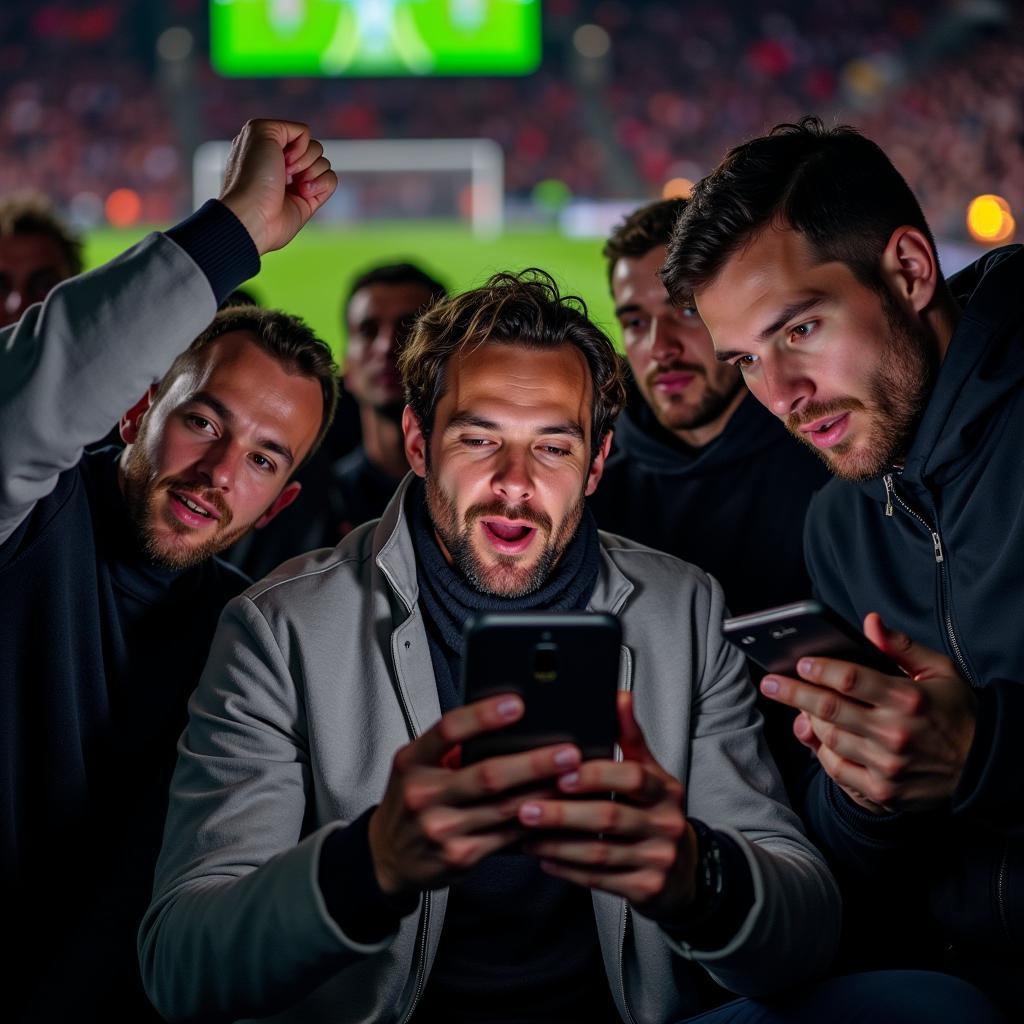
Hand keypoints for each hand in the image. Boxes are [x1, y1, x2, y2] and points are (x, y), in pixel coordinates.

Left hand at [218, 119, 336, 254]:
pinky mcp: (310, 200)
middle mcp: (285, 163)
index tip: (279, 155)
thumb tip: (306, 144)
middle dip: (304, 157)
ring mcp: (298, 182)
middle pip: (315, 148)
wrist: (254, 213)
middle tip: (286, 172)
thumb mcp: (260, 131)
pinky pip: (331, 181)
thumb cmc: (253, 174)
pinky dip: (321, 184)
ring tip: (295, 186)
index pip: (302, 134)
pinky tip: (304, 193)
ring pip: (324, 163)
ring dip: (311, 171)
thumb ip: (287, 126)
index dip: (296, 143)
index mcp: (271, 146)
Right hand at [367, 694, 580, 898]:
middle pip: (487, 775)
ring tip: (573, 779)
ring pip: (505, 808)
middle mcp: (423, 795)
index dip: (484, 716)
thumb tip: (508, 726)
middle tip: (567, 752)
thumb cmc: (411, 801)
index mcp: (412, 761)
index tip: (517, 704)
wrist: (388, 856)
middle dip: (533, 762)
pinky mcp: (461, 855)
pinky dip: (536, 822)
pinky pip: (508, 836)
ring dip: (545, 793)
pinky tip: (556, 810)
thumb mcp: (416, 764)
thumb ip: (452, 747)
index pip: (448, 730)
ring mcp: (442, 829)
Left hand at [518, 692, 698, 922]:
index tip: (560, 774)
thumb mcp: (650, 773)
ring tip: (524, 832)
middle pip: (609, 816)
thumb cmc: (655, 812)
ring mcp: (657, 859)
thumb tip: (618, 695)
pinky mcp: (645, 889)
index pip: (631, 776)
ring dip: (556, 843)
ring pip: (599, 851)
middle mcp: (666, 824)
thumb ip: (629, 737)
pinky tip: (543, 857)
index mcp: (665, 789)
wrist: (685, 870)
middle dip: (562, 812)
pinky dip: (567, 868)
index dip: (594, 775)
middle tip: (525, 807)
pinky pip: (598, 879)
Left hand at [760, 613, 976, 812]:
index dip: (819, 669)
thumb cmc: (957, 712)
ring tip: (800, 707)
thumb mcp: (940, 671)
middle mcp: (896, 732)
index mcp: (909, 698)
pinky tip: (819, 738)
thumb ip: (901, 646)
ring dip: (808, 721)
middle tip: (769, 682)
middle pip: (828, 709)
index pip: (850, 679)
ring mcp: (888, 765)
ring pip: (829, 739)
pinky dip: (823, 753)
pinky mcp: (883, 791)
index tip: (799, 662)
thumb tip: (869, 622)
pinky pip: (837, 770)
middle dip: (792, 692)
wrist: (983, 768)